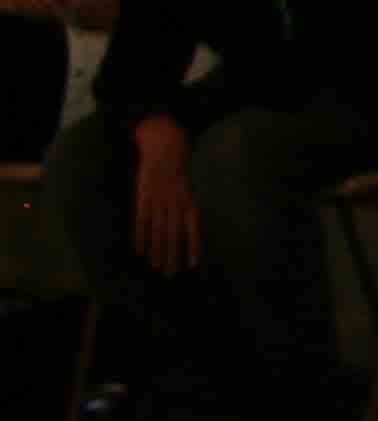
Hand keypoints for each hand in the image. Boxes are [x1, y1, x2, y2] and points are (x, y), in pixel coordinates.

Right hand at [131, 115, 199, 275]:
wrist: (165, 146)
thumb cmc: (180, 172)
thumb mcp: (189, 189)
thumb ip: (188, 209)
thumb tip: (190, 232)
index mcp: (189, 200)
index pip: (192, 228)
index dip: (193, 246)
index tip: (193, 265)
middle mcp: (175, 202)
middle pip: (173, 234)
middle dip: (172, 255)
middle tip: (171, 274)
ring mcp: (158, 200)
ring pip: (158, 231)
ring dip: (157, 251)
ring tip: (157, 267)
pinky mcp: (143, 197)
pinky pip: (142, 221)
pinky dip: (141, 237)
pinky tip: (140, 251)